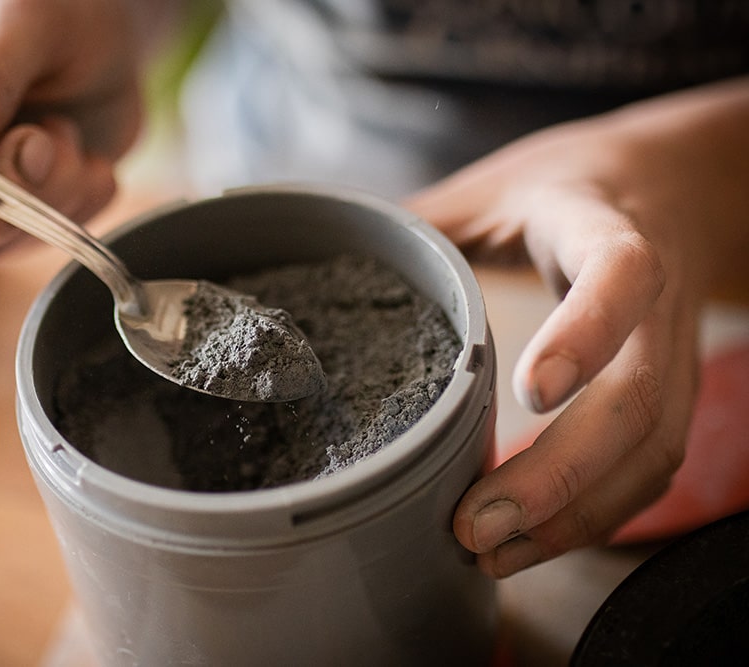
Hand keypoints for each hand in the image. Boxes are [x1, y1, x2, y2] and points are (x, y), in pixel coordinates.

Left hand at [406, 77, 748, 577]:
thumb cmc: (570, 184)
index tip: (528, 394)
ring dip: (579, 516)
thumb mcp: (495, 185)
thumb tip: (326, 257)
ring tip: (496, 554)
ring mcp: (673, 348)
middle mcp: (655, 296)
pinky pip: (653, 464)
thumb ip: (425, 221)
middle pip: (639, 397)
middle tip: (477, 527)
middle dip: (560, 475)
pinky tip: (539, 539)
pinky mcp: (673, 388)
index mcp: (602, 228)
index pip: (617, 276)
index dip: (584, 334)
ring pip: (655, 448)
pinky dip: (600, 513)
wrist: (678, 182)